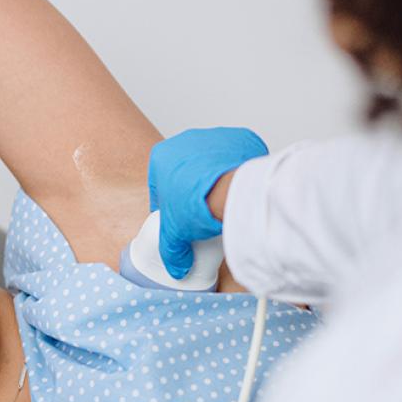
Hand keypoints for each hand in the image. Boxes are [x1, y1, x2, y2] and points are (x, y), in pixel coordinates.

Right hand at [147, 127, 268, 278]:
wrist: (232, 191)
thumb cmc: (197, 203)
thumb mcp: (174, 234)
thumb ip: (171, 250)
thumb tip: (176, 266)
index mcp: (161, 155)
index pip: (160, 185)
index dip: (169, 205)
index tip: (180, 219)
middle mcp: (186, 140)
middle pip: (187, 171)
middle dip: (193, 190)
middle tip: (203, 212)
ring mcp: (214, 136)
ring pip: (212, 163)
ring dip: (215, 180)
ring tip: (224, 203)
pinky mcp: (240, 139)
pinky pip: (237, 157)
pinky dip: (237, 171)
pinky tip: (239, 190)